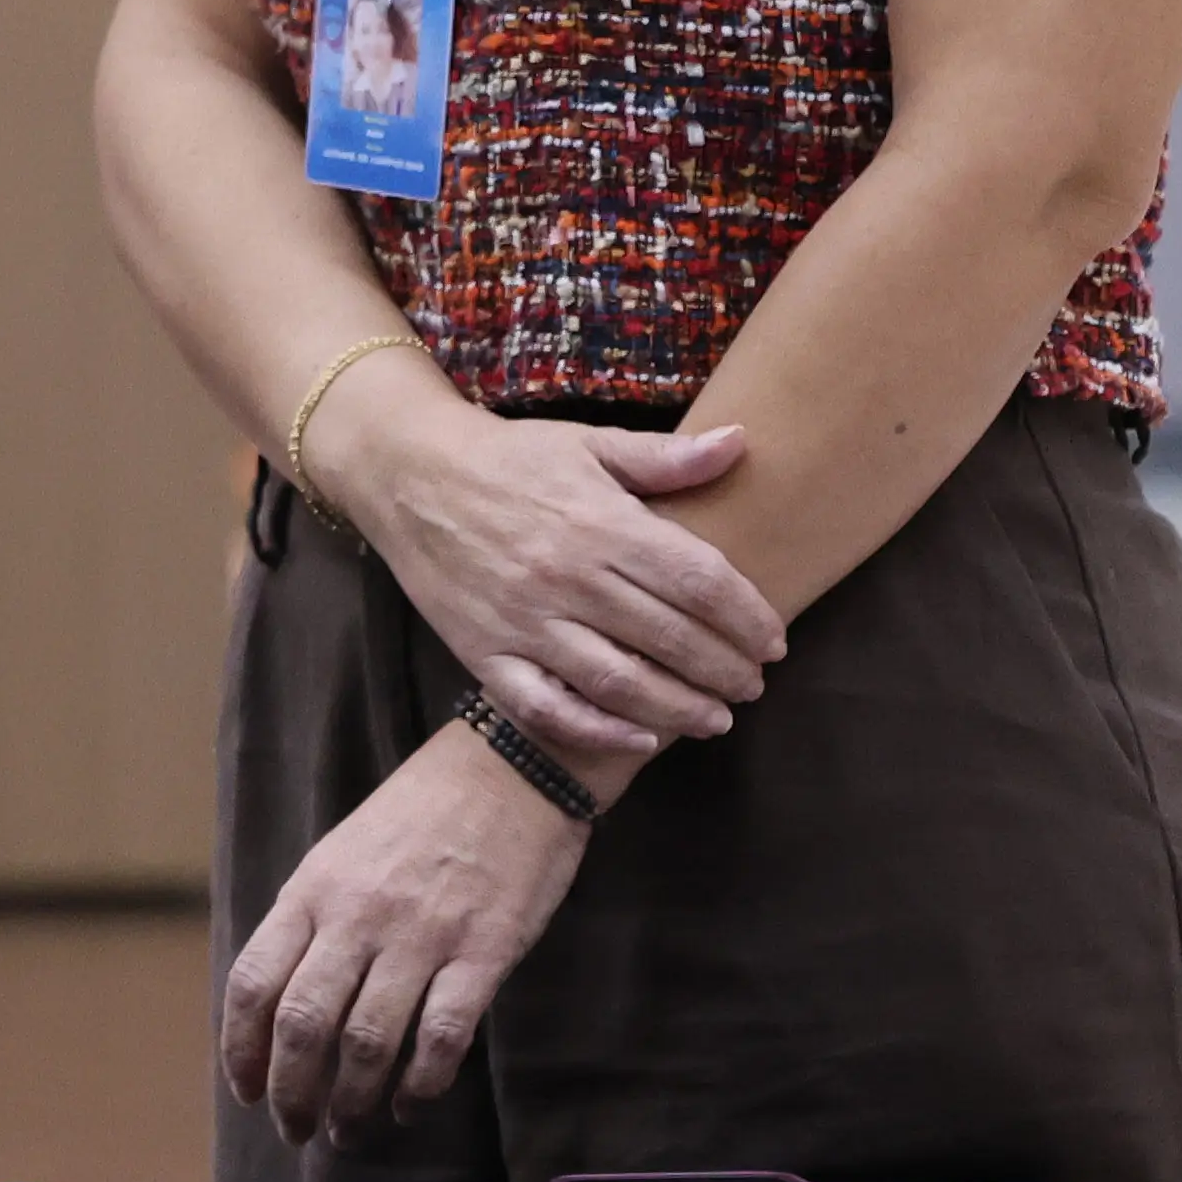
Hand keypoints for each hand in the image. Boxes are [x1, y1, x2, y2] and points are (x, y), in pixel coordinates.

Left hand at [220, 729, 590, 1146]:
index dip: (241, 1050)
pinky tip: (407, 1105)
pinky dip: (419, 1085)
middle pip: (303, 1025)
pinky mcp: (483, 953)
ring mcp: (421, 936)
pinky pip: (441, 1037)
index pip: (253, 983)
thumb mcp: (341, 854)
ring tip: (346, 1131)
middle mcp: (357, 916)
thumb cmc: (420, 815)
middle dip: (291, 1092)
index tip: (247, 1091)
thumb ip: (312, 922)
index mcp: (312, 890)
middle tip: (296, 1130)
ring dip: (350, 1102)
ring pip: (367, 1041)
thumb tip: (280, 1002)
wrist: (511, 767)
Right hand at [327, 376, 783, 753]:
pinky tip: (640, 739)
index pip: (699, 580)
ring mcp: (523, 620)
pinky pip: (547, 706)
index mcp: (601, 522)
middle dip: (725, 670)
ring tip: (715, 719)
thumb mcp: (587, 445)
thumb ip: (665, 458)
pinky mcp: (485, 653)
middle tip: (754, 686)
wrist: (407, 475)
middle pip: (670, 638)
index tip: (774, 640)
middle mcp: (567, 576)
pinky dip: (597, 730)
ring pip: (619, 681)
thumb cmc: (508, 460)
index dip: (747, 616)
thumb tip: (742, 442)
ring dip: (679, 708)